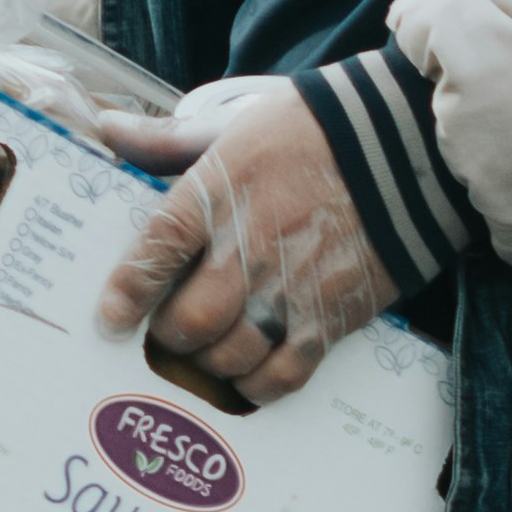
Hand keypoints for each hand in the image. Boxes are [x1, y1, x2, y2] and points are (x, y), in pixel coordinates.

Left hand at [88, 81, 396, 406]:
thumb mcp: (233, 126)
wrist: (404, 146)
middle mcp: (249, 248)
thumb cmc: (310, 131)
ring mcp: (292, 287)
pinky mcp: (332, 316)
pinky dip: (257, 385)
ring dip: (208, 363)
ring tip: (205, 355)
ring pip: (230, 355)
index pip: (154, 253)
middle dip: (167, 337)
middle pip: (188, 321)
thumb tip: (107, 129)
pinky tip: (247, 378)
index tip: (110, 317)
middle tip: (166, 334)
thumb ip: (166, 140)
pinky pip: (284, 374)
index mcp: (216, 194)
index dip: (126, 292)